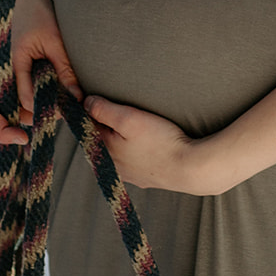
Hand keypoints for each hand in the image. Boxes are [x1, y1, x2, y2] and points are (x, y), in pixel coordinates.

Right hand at [0, 0, 80, 146]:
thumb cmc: (40, 13)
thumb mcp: (56, 40)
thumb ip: (64, 69)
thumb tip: (76, 98)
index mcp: (6, 62)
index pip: (17, 99)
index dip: (35, 112)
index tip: (52, 117)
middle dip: (4, 130)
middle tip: (26, 139)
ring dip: (11, 118)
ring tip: (38, 119)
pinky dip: (12, 108)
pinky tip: (32, 110)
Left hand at [85, 95, 230, 195]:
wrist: (188, 169)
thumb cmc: (159, 141)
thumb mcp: (129, 118)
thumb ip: (104, 110)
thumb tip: (86, 103)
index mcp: (105, 151)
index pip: (89, 127)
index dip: (93, 110)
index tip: (100, 97)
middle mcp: (114, 166)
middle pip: (104, 139)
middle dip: (109, 124)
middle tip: (121, 108)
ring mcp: (130, 175)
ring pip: (119, 151)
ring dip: (123, 139)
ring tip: (136, 124)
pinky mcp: (146, 178)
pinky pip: (135, 160)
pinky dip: (137, 150)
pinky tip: (147, 144)